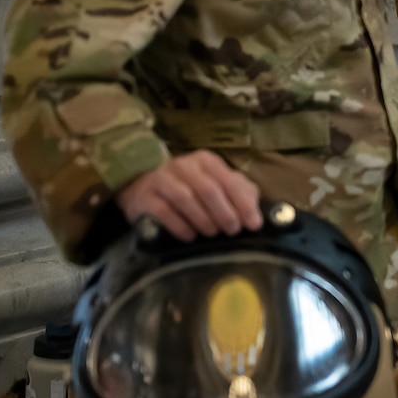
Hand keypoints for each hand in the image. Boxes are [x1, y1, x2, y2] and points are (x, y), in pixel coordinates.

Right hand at [118, 151, 263, 239]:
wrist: (142, 185)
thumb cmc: (190, 187)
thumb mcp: (217, 184)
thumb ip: (240, 193)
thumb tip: (256, 215)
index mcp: (206, 161)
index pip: (229, 181)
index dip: (244, 204)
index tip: (253, 224)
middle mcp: (183, 165)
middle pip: (208, 190)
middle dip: (225, 213)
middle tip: (232, 231)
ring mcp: (161, 179)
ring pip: (185, 199)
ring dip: (203, 219)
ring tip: (212, 233)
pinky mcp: (144, 196)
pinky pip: (164, 212)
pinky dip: (180, 226)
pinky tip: (190, 236)